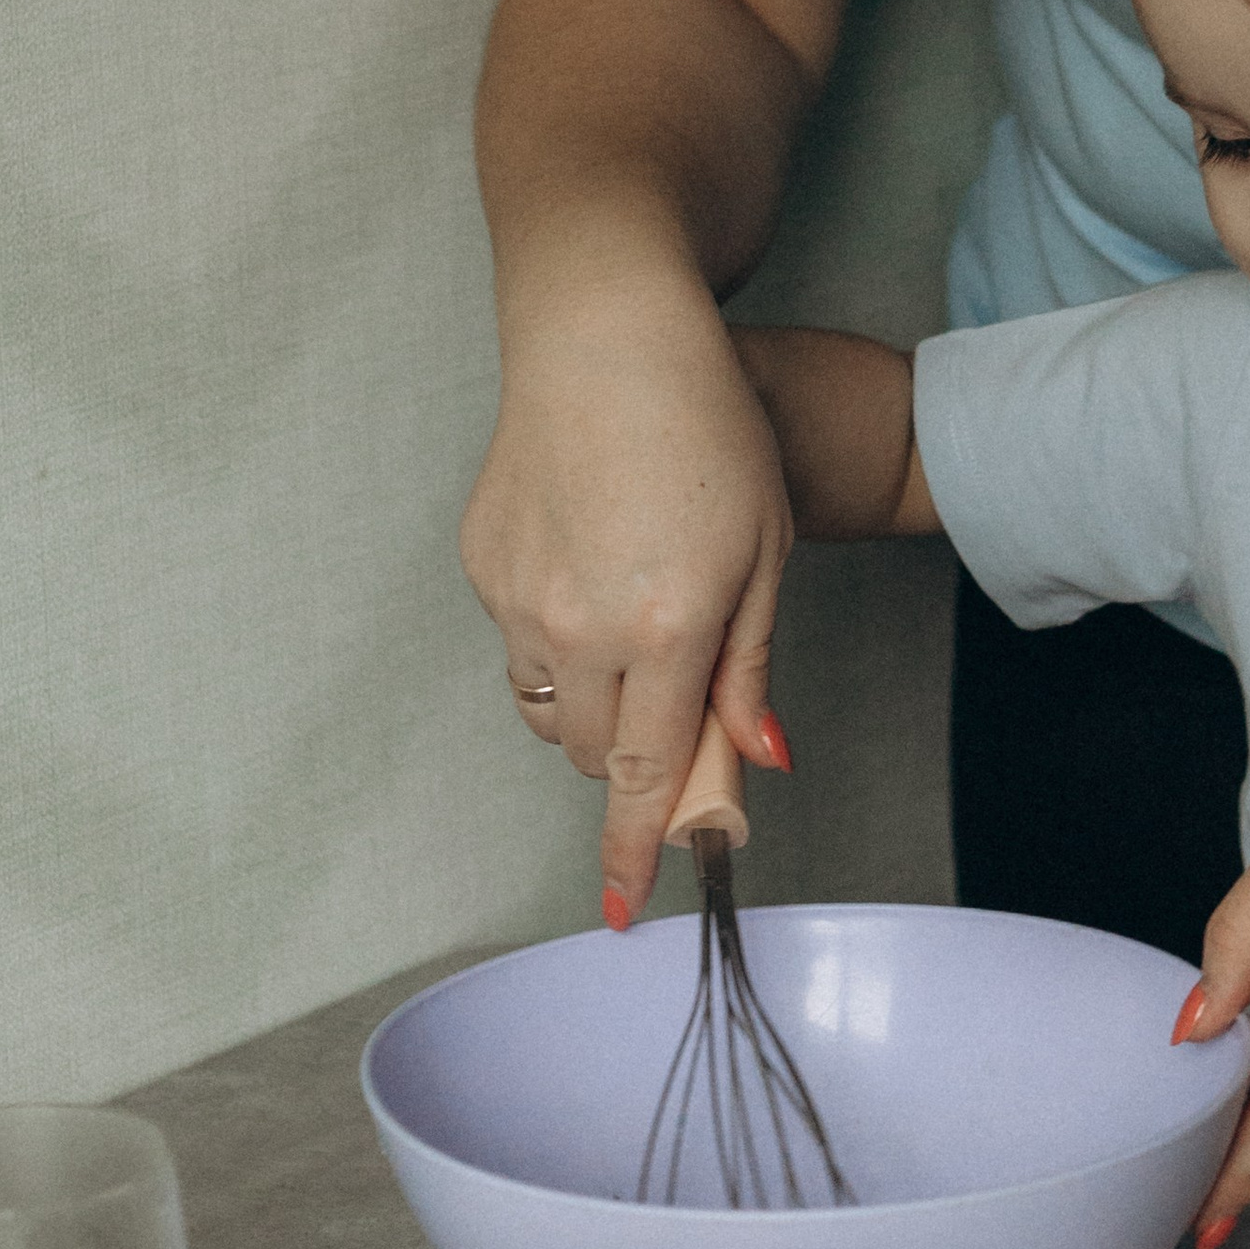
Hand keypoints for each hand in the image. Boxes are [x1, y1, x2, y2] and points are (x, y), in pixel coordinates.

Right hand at [459, 263, 794, 920]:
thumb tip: (759, 762)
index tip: (625, 912)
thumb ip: (753, 667)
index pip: (648, 779)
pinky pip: (521, 643)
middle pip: (600, 756)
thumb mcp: (766, 549)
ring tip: (641, 625)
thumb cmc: (709, 428)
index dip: (637, 854)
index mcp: (666, 629)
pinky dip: (559, 639)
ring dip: (598, 706)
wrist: (608, 336)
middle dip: (639, 760)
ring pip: (554, 710)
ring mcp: (520, 599)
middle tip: (683, 714)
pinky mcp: (483, 565)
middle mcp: (582, 628)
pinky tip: (594, 567)